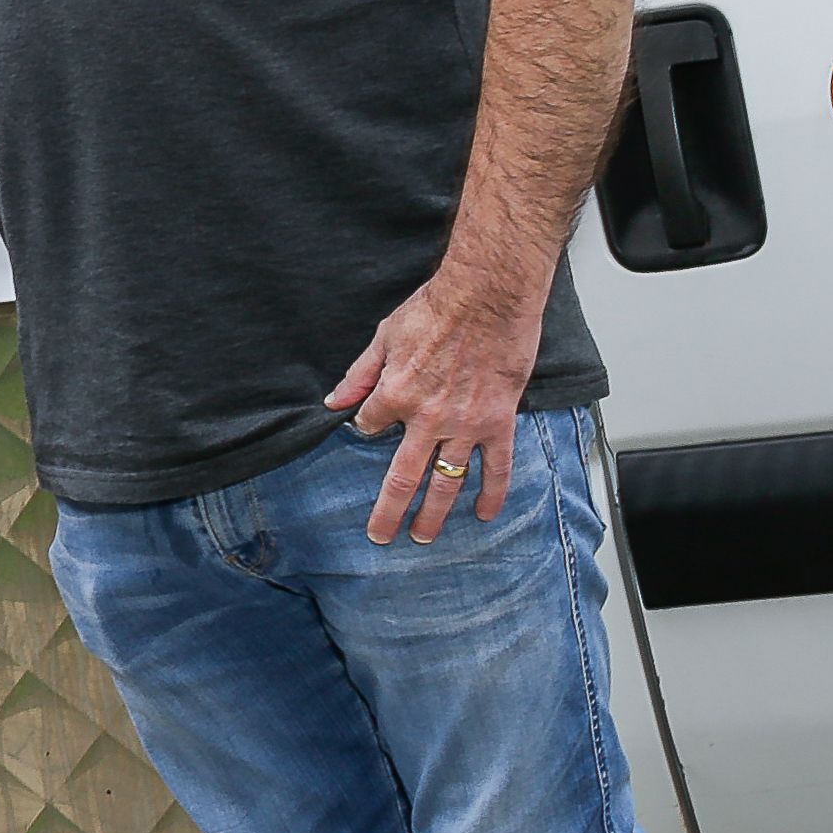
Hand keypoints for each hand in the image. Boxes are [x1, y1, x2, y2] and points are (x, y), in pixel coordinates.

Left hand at [326, 266, 546, 543]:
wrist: (488, 296)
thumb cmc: (437, 309)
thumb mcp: (384, 337)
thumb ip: (359, 375)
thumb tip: (334, 403)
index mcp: (394, 395)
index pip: (370, 426)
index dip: (369, 427)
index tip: (373, 426)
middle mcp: (427, 418)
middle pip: (403, 477)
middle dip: (389, 511)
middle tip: (380, 535)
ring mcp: (465, 425)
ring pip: (447, 481)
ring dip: (434, 513)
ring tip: (423, 536)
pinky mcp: (498, 422)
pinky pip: (496, 467)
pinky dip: (491, 493)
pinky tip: (483, 514)